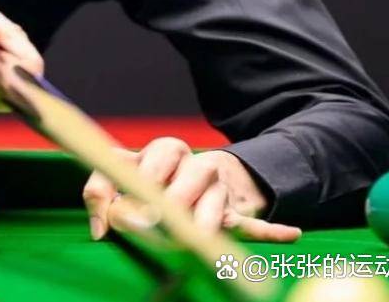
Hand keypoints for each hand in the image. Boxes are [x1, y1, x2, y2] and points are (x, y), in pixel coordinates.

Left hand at [82, 138, 301, 242]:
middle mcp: (195, 165)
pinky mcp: (232, 213)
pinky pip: (254, 222)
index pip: (154, 161)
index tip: (121, 211)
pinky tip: (290, 234)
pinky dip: (270, 231)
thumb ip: (99, 192)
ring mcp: (217, 189)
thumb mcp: (121, 174)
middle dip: (169, 204)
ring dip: (201, 223)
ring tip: (189, 238)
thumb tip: (100, 228)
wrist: (196, 174)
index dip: (138, 185)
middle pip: (189, 179)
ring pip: (216, 204)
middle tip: (151, 226)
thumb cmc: (149, 177)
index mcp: (166, 149)